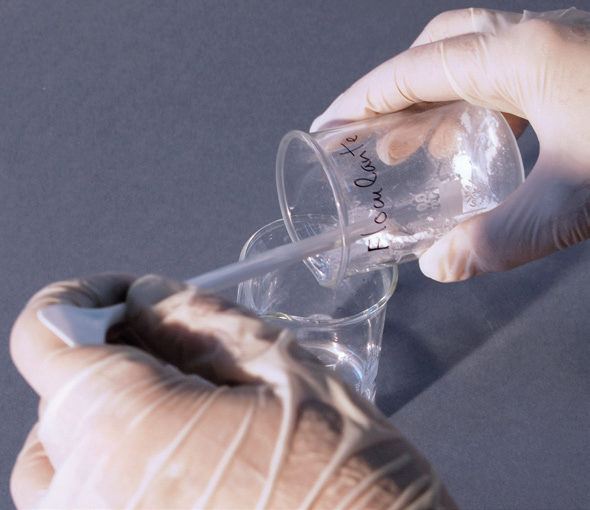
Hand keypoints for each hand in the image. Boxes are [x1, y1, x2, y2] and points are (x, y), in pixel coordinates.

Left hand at [10, 274, 456, 508]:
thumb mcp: (281, 366)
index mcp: (124, 428)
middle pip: (55, 401)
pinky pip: (87, 506)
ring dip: (100, 418)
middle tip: (170, 347)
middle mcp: (89, 500)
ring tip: (176, 406)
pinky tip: (180, 456)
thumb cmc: (347, 470)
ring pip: (59, 464)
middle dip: (105, 358)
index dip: (80, 300)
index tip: (122, 296)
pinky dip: (112, 467)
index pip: (45, 336)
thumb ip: (198, 319)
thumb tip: (147, 296)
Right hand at [312, 8, 589, 281]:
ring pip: (473, 62)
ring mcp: (559, 48)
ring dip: (434, 102)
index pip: (413, 70)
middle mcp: (535, 38)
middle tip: (366, 135)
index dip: (361, 100)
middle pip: (437, 49)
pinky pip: (506, 78)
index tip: (329, 125)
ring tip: (409, 148)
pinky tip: (478, 147)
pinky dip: (475, 110)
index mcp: (520, 54)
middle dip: (392, 92)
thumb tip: (440, 266)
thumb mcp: (572, 202)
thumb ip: (497, 239)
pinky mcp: (577, 68)